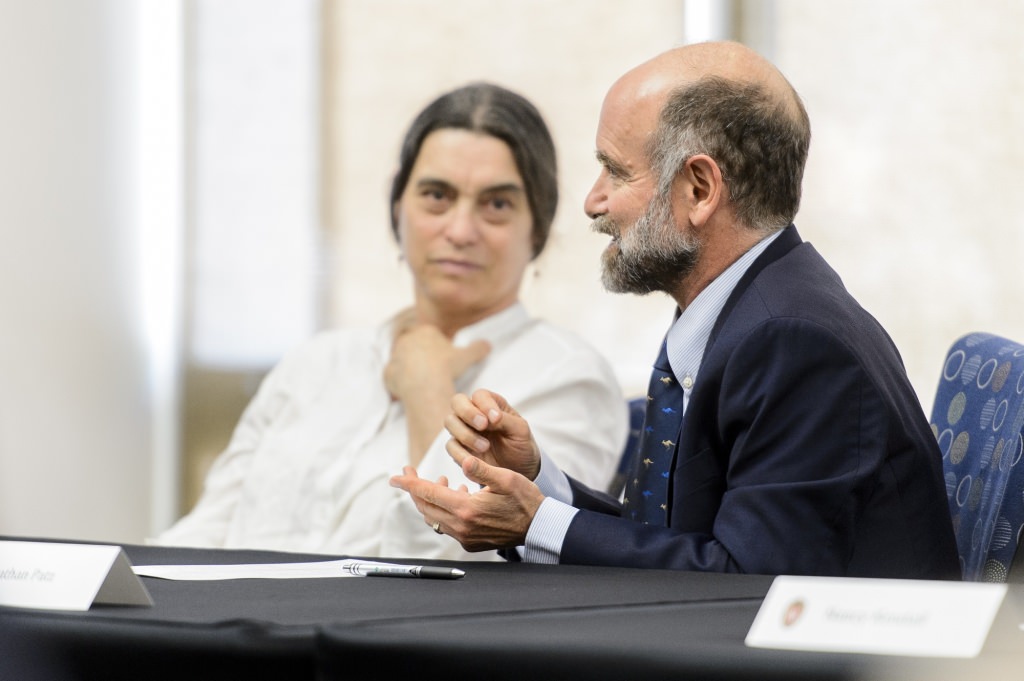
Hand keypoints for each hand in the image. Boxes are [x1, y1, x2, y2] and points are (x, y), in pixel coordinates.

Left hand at [383, 309, 490, 402]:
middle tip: (434, 374)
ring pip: (403, 362)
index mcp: (425, 331)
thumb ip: (478, 348)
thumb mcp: (467, 356)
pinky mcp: (388, 372)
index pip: (430, 337)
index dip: (438, 350)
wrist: (426, 383)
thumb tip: (488, 344)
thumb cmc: (447, 366)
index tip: (444, 363)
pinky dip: (400, 383)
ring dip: (411, 371)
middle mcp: (407, 339)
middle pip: (415, 348)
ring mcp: (395, 355)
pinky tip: (411, 391)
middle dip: (423, 359)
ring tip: (424, 384)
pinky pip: (394, 377)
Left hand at [389, 455, 543, 550]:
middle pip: (425, 507)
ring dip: (431, 500)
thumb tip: (463, 460)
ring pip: (434, 517)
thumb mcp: (506, 478)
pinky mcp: (470, 543)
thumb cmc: (525, 500)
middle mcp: (461, 526)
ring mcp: (465, 537)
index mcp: (466, 509)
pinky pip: (446, 526)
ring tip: (442, 482)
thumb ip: (481, 469)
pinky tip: (457, 496)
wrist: (539, 527)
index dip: (409, 483)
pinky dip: (444, 510)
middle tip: (411, 474)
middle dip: (415, 489)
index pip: (428, 494)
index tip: (394, 476)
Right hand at [445, 389, 540, 480]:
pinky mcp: (459, 448)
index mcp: (491, 404)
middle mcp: (474, 413)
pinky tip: (474, 460)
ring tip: (485, 447)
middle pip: (457, 402)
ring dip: (465, 433)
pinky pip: (451, 446)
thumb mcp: (520, 430)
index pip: (480, 395)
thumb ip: (505, 420)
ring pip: (450, 421)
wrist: (519, 470)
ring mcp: (463, 430)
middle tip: (483, 425)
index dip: (485, 404)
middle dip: (468, 412)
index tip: (496, 419)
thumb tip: (490, 418)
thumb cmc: (521, 445)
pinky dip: (460, 452)